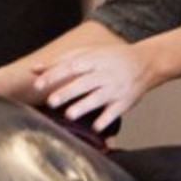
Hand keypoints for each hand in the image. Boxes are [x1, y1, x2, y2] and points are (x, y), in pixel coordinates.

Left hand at [32, 45, 157, 132]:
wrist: (146, 62)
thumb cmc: (112, 58)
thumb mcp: (89, 53)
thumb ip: (61, 61)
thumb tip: (34, 69)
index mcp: (93, 60)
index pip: (71, 66)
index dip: (54, 75)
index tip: (38, 84)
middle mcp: (104, 74)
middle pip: (83, 83)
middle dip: (67, 92)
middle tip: (50, 102)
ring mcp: (115, 88)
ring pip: (98, 97)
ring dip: (84, 106)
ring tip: (69, 115)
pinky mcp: (125, 102)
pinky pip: (115, 111)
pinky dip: (106, 119)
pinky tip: (96, 127)